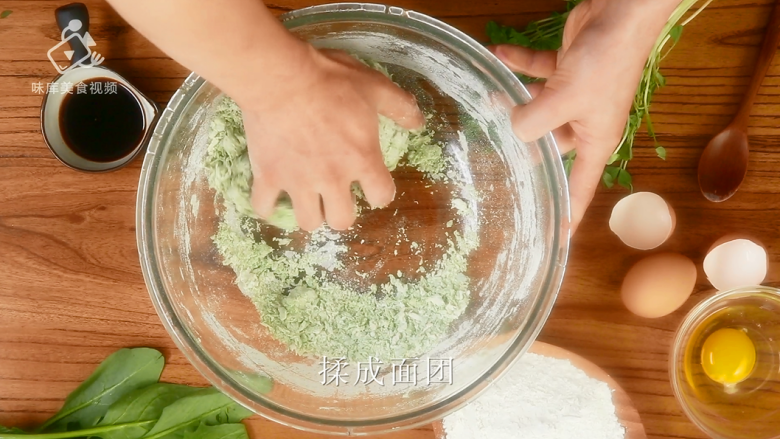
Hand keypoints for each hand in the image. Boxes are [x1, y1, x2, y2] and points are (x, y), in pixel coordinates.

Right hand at [239, 47, 424, 231]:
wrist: (281, 77)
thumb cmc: (330, 80)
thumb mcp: (375, 86)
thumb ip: (400, 107)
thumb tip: (418, 123)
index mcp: (361, 160)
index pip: (381, 196)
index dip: (380, 193)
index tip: (374, 186)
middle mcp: (332, 179)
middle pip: (342, 221)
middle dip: (343, 213)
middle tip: (337, 197)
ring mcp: (298, 181)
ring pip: (308, 222)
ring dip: (311, 215)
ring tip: (308, 200)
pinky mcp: (268, 176)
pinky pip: (264, 206)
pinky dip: (267, 206)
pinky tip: (271, 197)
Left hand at [491, 0, 676, 233]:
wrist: (623, 11)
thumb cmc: (605, 62)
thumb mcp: (567, 99)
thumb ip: (535, 121)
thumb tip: (514, 131)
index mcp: (594, 140)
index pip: (579, 188)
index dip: (568, 215)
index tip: (555, 240)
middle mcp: (584, 122)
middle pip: (549, 146)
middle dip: (522, 146)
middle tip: (489, 156)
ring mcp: (574, 94)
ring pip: (537, 108)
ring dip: (513, 101)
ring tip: (486, 100)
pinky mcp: (566, 67)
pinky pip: (536, 72)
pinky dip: (517, 64)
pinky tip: (497, 55)